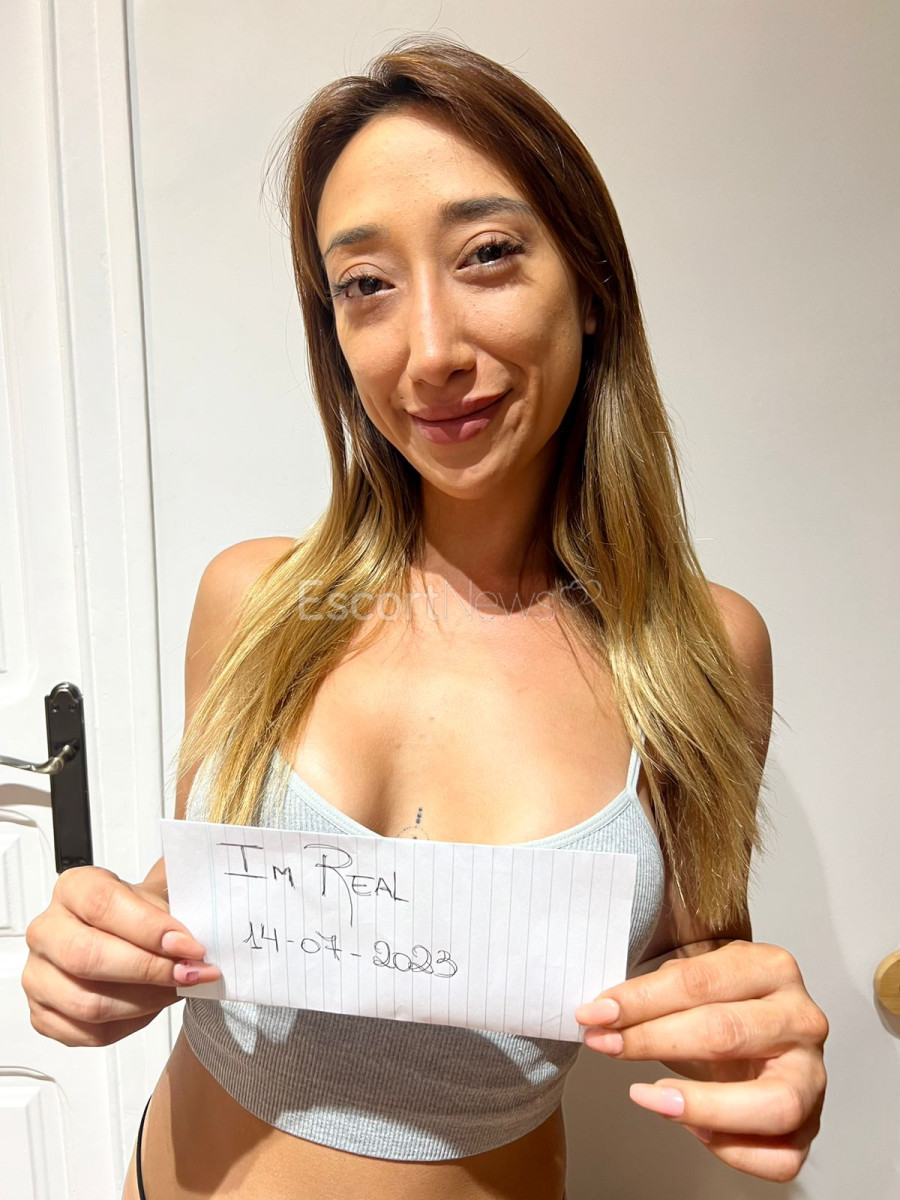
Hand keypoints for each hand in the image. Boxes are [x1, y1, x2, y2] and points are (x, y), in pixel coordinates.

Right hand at [22, 864, 220, 1046]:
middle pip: (87, 957)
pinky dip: (129, 1024)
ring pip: (88, 1002)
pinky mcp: (43, 1014)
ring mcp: (37, 975)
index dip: (149, 928)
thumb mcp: (159, 893)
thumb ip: (179, 900)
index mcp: (73, 888)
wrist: (124, 938)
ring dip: (144, 1001)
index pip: (102, 904)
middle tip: (189, 973)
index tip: (188, 945)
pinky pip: (87, 1033)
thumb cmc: (137, 916)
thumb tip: (205, 912)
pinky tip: (152, 1005)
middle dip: (148, 970)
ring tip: (176, 990)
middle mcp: (47, 929)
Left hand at [574, 940, 827, 1181]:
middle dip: (654, 1041)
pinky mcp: (812, 1126)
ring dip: (701, 1105)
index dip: (641, 1001)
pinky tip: (696, 1129)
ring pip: (772, 1104)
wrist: (762, 1029)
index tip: (598, 1014)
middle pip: (726, 1034)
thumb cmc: (725, 1003)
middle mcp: (801, 1019)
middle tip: (608, 1046)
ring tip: (651, 1097)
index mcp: (773, 968)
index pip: (699, 982)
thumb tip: (601, 1016)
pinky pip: (781, 1156)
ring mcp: (813, 1075)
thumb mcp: (694, 981)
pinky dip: (734, 1150)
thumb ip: (654, 993)